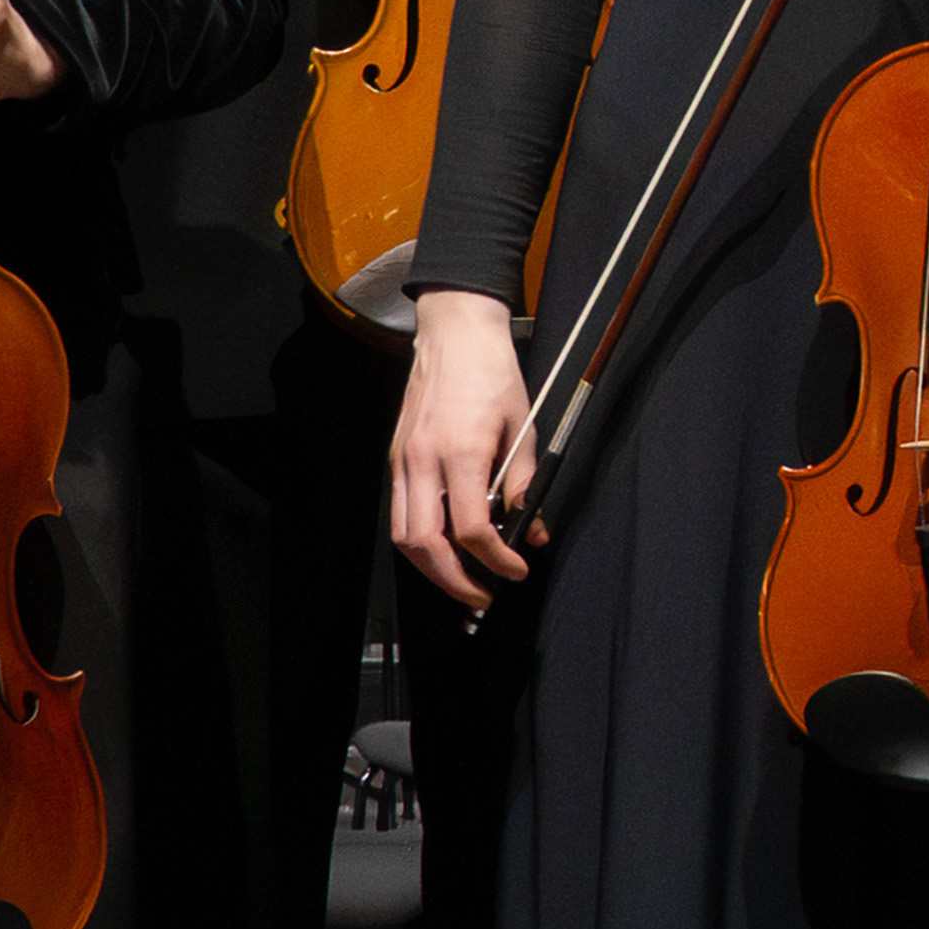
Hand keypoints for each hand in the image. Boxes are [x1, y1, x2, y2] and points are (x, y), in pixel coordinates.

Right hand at [379, 289, 542, 610]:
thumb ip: (527, 484)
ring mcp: (403, 459)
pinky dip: (418, 540)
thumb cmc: (492, 373)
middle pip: (426, 545)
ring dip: (430, 568)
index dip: (496, 560)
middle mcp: (423, 460)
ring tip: (461, 579)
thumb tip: (532, 528)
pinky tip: (442, 546)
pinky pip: (400, 512)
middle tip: (482, 595)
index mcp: (461, 451)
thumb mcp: (524, 428)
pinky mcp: (396, 457)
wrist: (454, 334)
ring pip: (403, 535)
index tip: (515, 570)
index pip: (472, 528)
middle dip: (454, 581)